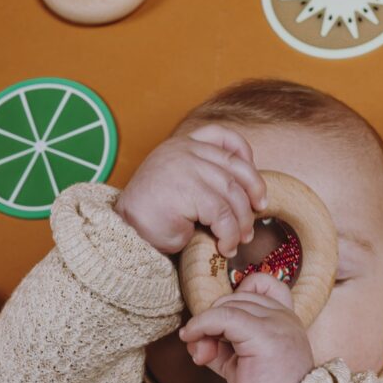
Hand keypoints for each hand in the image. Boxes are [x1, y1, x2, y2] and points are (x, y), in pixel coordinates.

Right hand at [113, 123, 267, 257]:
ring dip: (242, 221)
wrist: (124, 232)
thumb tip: (249, 196)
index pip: (223, 137)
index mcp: (183, 145)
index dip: (245, 155)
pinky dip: (229, 234)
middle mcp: (185, 151)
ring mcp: (186, 167)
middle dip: (253, 192)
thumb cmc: (154, 216)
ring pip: (232, 194)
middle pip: (236, 167)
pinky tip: (225, 246)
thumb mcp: (182, 186)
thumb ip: (206, 178)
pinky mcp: (188, 190)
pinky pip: (222, 214)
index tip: (253, 183)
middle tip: (257, 214)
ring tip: (239, 240)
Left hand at [177, 272, 314, 382]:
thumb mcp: (239, 363)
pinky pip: (222, 317)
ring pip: (227, 305)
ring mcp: (278, 324)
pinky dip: (201, 325)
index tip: (221, 323)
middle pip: (236, 296)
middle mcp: (285, 317)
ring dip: (204, 326)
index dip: (236, 294)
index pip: (261, 283)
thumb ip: (219, 343)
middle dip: (213, 318)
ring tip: (201, 354)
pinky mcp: (264, 335)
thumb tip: (191, 334)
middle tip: (202, 349)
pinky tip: (193, 342)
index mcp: (286, 319)